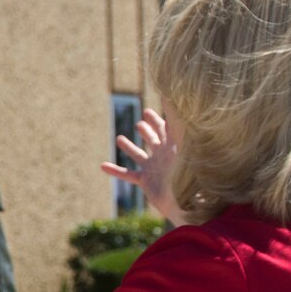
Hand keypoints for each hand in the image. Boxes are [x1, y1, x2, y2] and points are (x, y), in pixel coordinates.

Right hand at [102, 107, 186, 223]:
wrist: (186, 198)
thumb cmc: (188, 168)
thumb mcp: (181, 137)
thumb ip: (175, 116)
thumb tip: (169, 93)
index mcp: (176, 144)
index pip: (167, 126)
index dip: (157, 119)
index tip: (147, 111)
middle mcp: (165, 155)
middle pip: (154, 139)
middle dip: (147, 130)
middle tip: (141, 122)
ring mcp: (155, 168)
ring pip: (139, 155)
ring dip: (129, 147)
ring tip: (119, 139)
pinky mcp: (147, 181)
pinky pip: (128, 174)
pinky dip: (115, 170)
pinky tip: (102, 165)